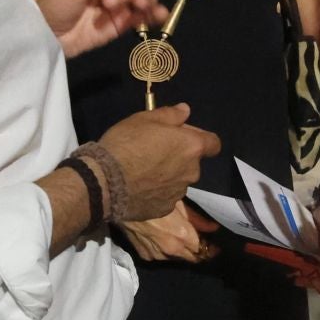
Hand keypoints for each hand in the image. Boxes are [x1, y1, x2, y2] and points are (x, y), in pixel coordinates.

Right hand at [98, 104, 221, 221]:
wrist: (106, 181)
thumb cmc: (127, 143)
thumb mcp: (145, 118)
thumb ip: (171, 115)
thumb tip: (186, 110)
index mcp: (191, 147)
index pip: (214, 144)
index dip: (201, 139)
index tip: (185, 138)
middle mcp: (191, 172)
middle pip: (192, 163)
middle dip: (179, 157)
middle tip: (155, 152)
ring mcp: (178, 193)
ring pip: (179, 181)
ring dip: (168, 175)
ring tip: (144, 172)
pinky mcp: (164, 209)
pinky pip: (165, 197)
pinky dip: (157, 192)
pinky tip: (139, 187)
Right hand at [117, 204, 217, 263]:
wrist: (120, 200)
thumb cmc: (153, 195)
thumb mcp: (179, 203)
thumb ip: (197, 219)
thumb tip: (213, 228)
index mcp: (182, 236)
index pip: (203, 250)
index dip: (211, 248)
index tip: (215, 245)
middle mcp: (171, 250)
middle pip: (192, 258)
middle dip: (198, 252)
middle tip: (200, 242)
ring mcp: (156, 255)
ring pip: (176, 258)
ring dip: (180, 251)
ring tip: (178, 237)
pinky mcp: (144, 255)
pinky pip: (160, 256)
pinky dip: (164, 250)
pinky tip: (161, 237)